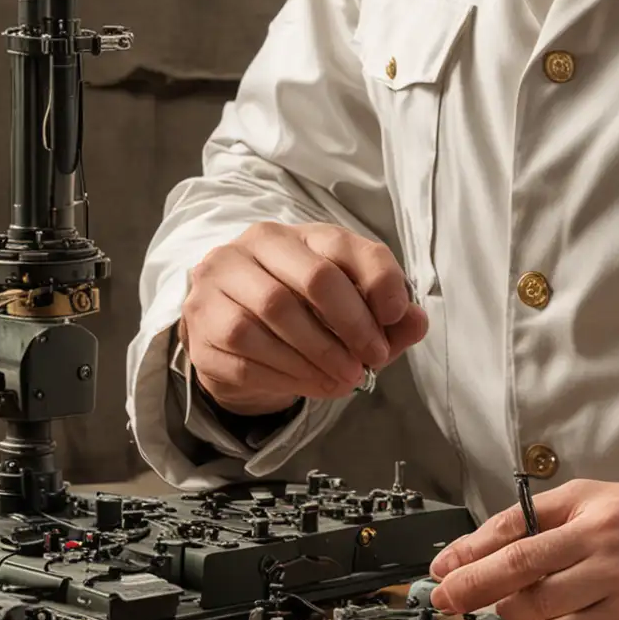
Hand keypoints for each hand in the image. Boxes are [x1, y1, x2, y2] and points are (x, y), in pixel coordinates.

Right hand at [179, 221, 427, 414]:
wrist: (232, 333)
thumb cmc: (300, 312)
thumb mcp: (348, 307)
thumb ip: (386, 316)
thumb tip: (417, 321)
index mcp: (298, 234)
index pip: (344, 246)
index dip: (378, 281)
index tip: (396, 317)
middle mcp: (253, 247)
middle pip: (313, 278)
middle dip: (351, 324)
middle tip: (373, 358)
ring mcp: (219, 283)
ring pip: (273, 316)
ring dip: (319, 356)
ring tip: (347, 379)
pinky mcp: (201, 324)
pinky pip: (246, 354)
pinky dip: (288, 374)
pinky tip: (312, 385)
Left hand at [427, 480, 618, 619]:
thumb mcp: (604, 494)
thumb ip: (545, 514)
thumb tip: (486, 543)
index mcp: (598, 519)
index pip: (517, 545)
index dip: (471, 563)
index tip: (440, 575)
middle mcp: (610, 561)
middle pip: (523, 589)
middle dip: (476, 598)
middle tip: (449, 603)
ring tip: (504, 613)